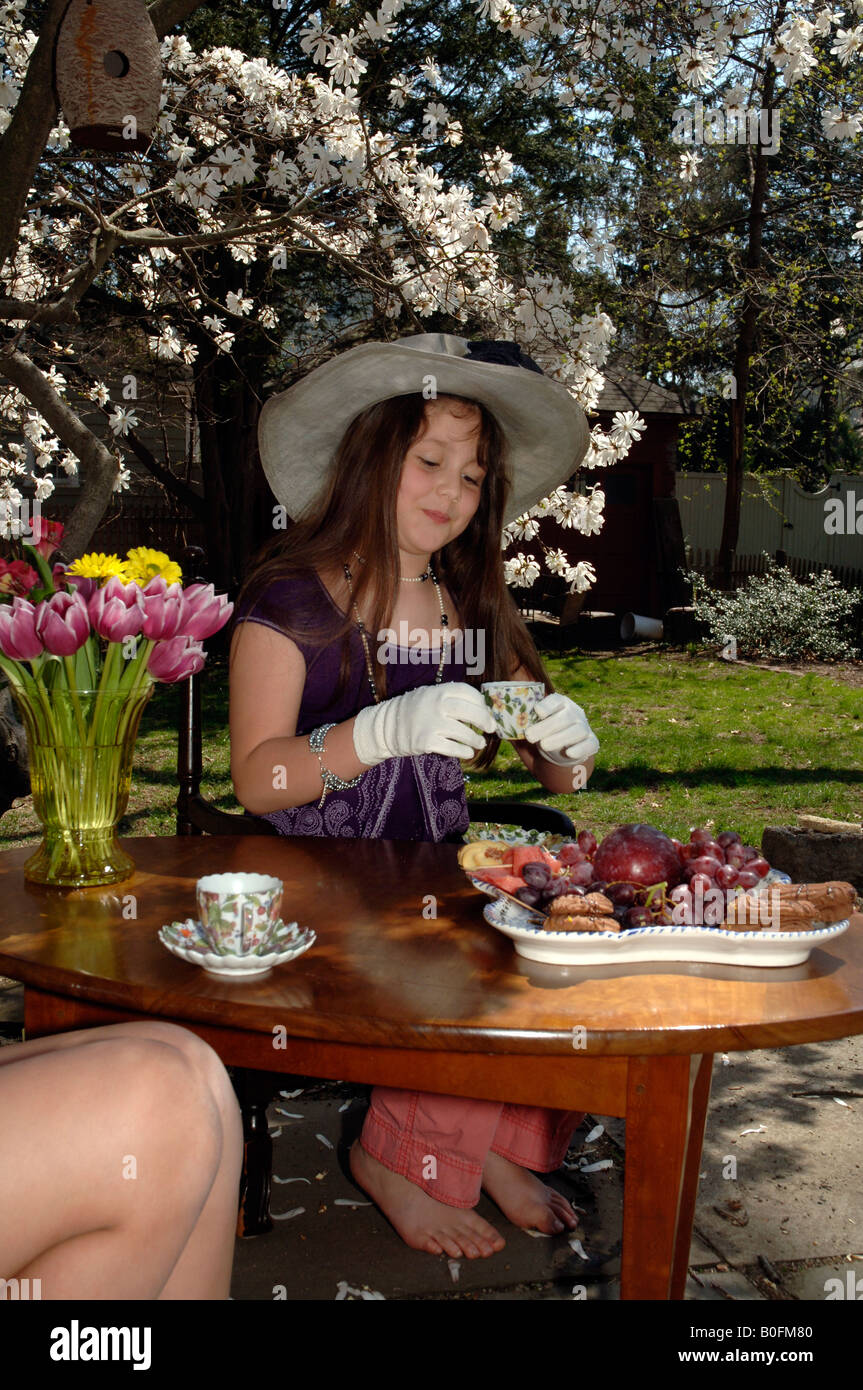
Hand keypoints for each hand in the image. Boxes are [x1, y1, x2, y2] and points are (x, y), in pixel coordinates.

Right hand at [352, 682, 496, 766]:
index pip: (467, 692)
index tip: (486, 710)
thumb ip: (452, 698)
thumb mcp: (430, 695)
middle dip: (484, 720)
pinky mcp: (426, 742)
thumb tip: (482, 708)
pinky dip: (463, 752)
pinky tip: (468, 753)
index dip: (480, 702)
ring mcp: (431, 724)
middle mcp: (436, 705)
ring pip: (463, 733)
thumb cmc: (416, 710)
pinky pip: (451, 748)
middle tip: (491, 728)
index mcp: (439, 691)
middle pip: (469, 712)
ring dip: (475, 740)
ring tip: (479, 743)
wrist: (388, 725)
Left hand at [523, 692, 598, 766]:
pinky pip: (589, 744)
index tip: (537, 711)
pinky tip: (568, 753)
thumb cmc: (544, 733)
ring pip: (577, 731)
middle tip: (530, 736)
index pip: (556, 700)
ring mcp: (584, 728)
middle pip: (565, 717)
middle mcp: (574, 713)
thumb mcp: (532, 725)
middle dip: (546, 726)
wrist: (563, 749)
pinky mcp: (591, 742)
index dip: (548, 705)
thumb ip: (519, 724)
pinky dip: (579, 749)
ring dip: (560, 738)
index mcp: (560, 704)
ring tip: (543, 746)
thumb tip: (498, 725)